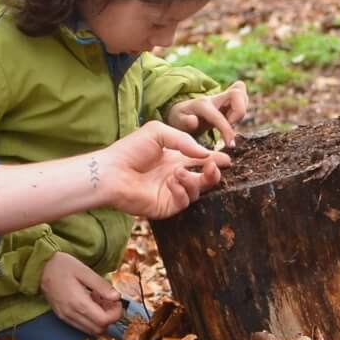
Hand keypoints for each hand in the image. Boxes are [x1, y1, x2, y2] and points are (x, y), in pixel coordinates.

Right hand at [40, 252, 123, 333]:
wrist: (39, 267)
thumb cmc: (62, 265)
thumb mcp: (84, 270)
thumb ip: (101, 285)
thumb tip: (116, 297)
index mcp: (79, 303)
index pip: (104, 320)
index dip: (116, 314)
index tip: (117, 301)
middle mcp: (72, 314)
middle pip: (99, 329)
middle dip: (109, 318)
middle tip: (109, 301)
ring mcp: (66, 317)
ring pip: (90, 331)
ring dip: (100, 320)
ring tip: (99, 302)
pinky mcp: (62, 317)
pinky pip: (81, 326)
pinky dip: (90, 320)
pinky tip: (89, 304)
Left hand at [97, 120, 228, 220]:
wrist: (111, 172)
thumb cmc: (130, 150)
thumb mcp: (157, 133)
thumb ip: (183, 140)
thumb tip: (204, 153)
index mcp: (175, 158)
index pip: (201, 159)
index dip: (215, 159)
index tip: (227, 157)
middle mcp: (176, 175)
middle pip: (205, 178)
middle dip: (214, 172)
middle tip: (214, 166)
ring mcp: (172, 191)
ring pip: (198, 190)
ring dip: (195, 180)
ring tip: (179, 172)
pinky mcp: (167, 206)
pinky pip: (185, 201)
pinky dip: (183, 190)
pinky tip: (172, 181)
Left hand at [165, 81, 250, 146]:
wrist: (183, 112)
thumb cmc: (181, 119)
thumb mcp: (178, 122)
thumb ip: (185, 122)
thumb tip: (194, 120)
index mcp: (202, 105)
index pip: (219, 116)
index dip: (227, 130)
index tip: (230, 145)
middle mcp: (214, 98)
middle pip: (237, 93)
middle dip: (240, 112)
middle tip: (232, 126)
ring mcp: (223, 98)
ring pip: (242, 95)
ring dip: (241, 112)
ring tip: (230, 124)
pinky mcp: (229, 101)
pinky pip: (242, 99)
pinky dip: (242, 109)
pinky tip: (232, 120)